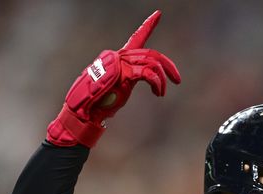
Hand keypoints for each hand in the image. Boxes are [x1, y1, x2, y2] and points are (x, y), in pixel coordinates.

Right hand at [46, 10, 180, 147]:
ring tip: (161, 92)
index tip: (158, 14)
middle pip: (151, 54)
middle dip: (168, 66)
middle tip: (178, 79)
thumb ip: (127, 78)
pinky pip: (147, 73)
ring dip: (162, 78)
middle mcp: (119, 56)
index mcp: (118, 57)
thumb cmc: (100, 103)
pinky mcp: (123, 73)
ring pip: (152, 62)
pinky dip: (156, 82)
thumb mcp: (117, 86)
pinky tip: (158, 92)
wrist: (85, 111)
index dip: (148, 26)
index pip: (136, 38)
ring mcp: (120, 63)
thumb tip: (140, 80)